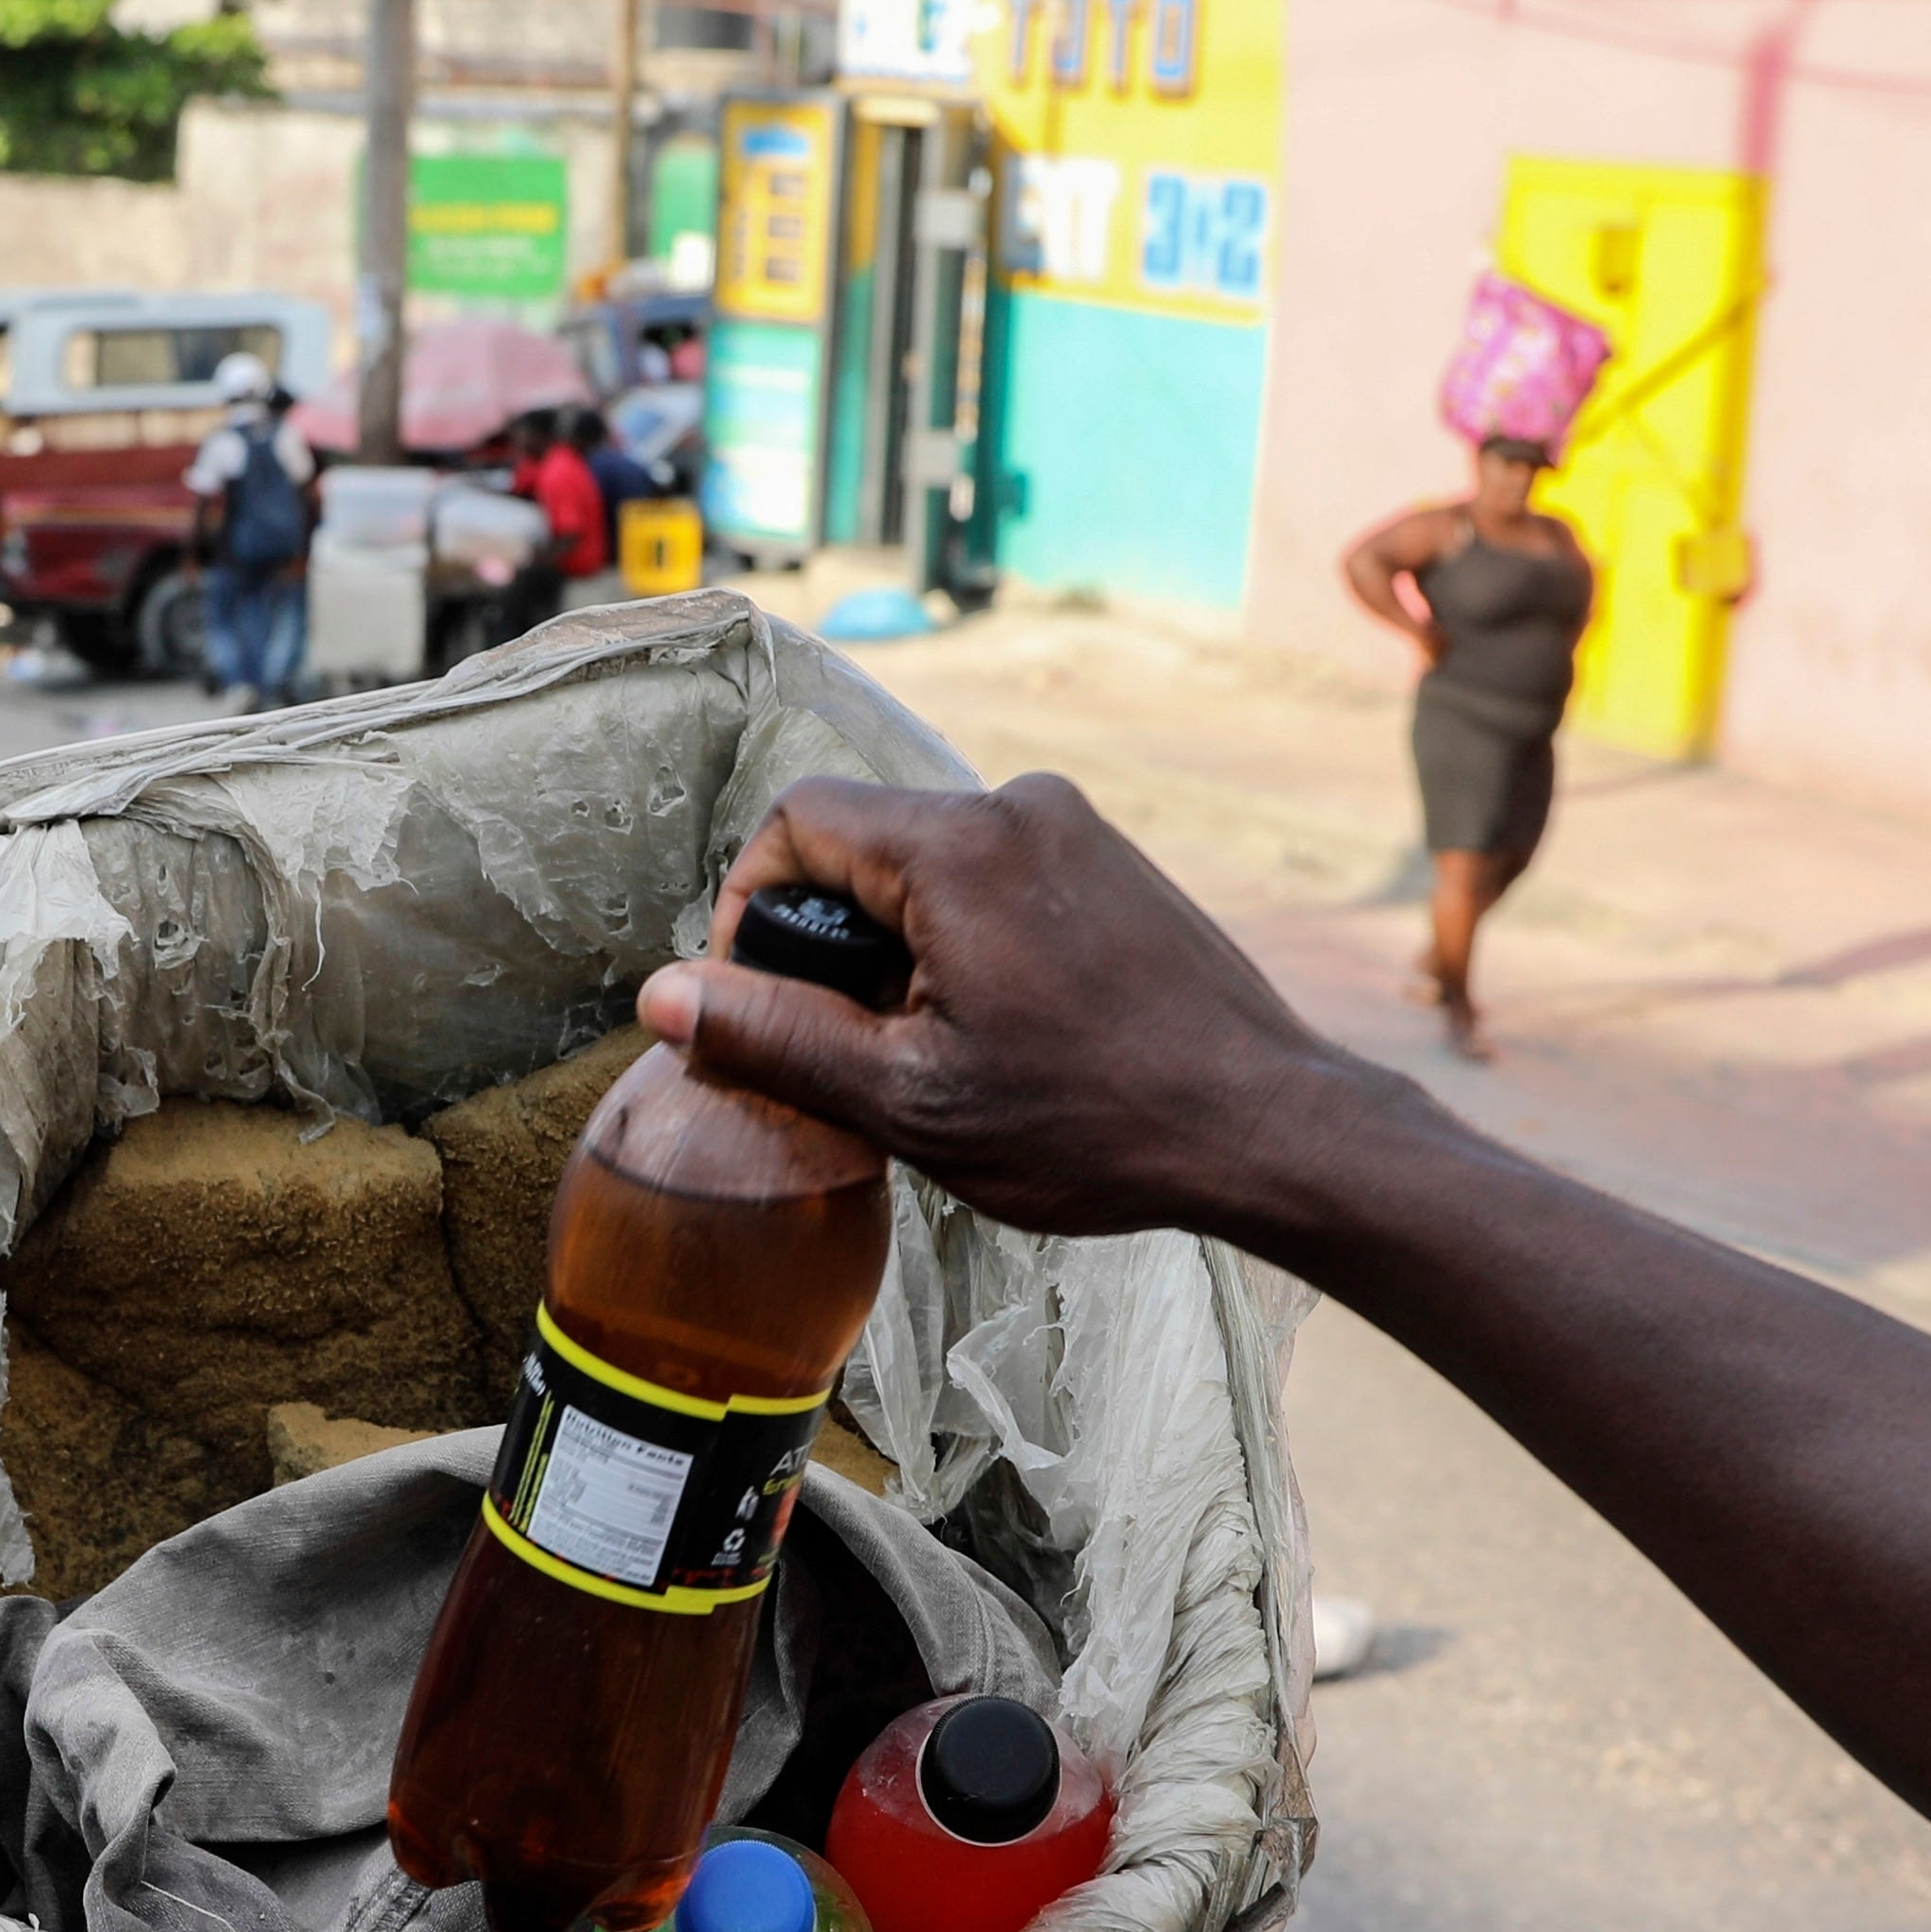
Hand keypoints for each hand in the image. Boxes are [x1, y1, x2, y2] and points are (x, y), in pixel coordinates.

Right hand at [637, 774, 1371, 1238]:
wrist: (1267, 1125)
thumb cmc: (1094, 1123)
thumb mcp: (909, 1100)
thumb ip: (776, 1037)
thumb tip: (663, 998)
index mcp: (959, 846)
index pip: (797, 821)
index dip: (749, 905)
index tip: (763, 1000)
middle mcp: (1020, 807)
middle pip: (864, 838)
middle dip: (833, 936)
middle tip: (852, 1046)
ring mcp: (1077, 828)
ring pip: (931, 861)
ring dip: (902, 943)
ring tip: (934, 1050)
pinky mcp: (1115, 861)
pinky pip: (998, 875)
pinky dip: (968, 937)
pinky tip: (1003, 1031)